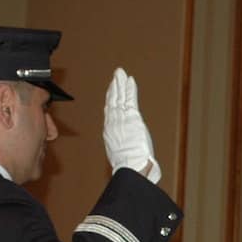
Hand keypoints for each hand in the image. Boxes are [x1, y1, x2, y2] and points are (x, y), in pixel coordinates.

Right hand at [103, 67, 160, 183]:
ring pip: (119, 98)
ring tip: (120, 73)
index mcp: (109, 133)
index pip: (109, 113)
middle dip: (114, 88)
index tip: (111, 92)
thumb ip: (124, 150)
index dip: (110, 101)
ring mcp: (121, 119)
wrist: (131, 166)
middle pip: (112, 102)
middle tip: (115, 77)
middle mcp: (113, 124)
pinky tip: (129, 80)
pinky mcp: (132, 116)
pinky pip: (130, 98)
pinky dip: (129, 88)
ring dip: (120, 84)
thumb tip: (129, 154)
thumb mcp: (123, 157)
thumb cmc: (129, 167)